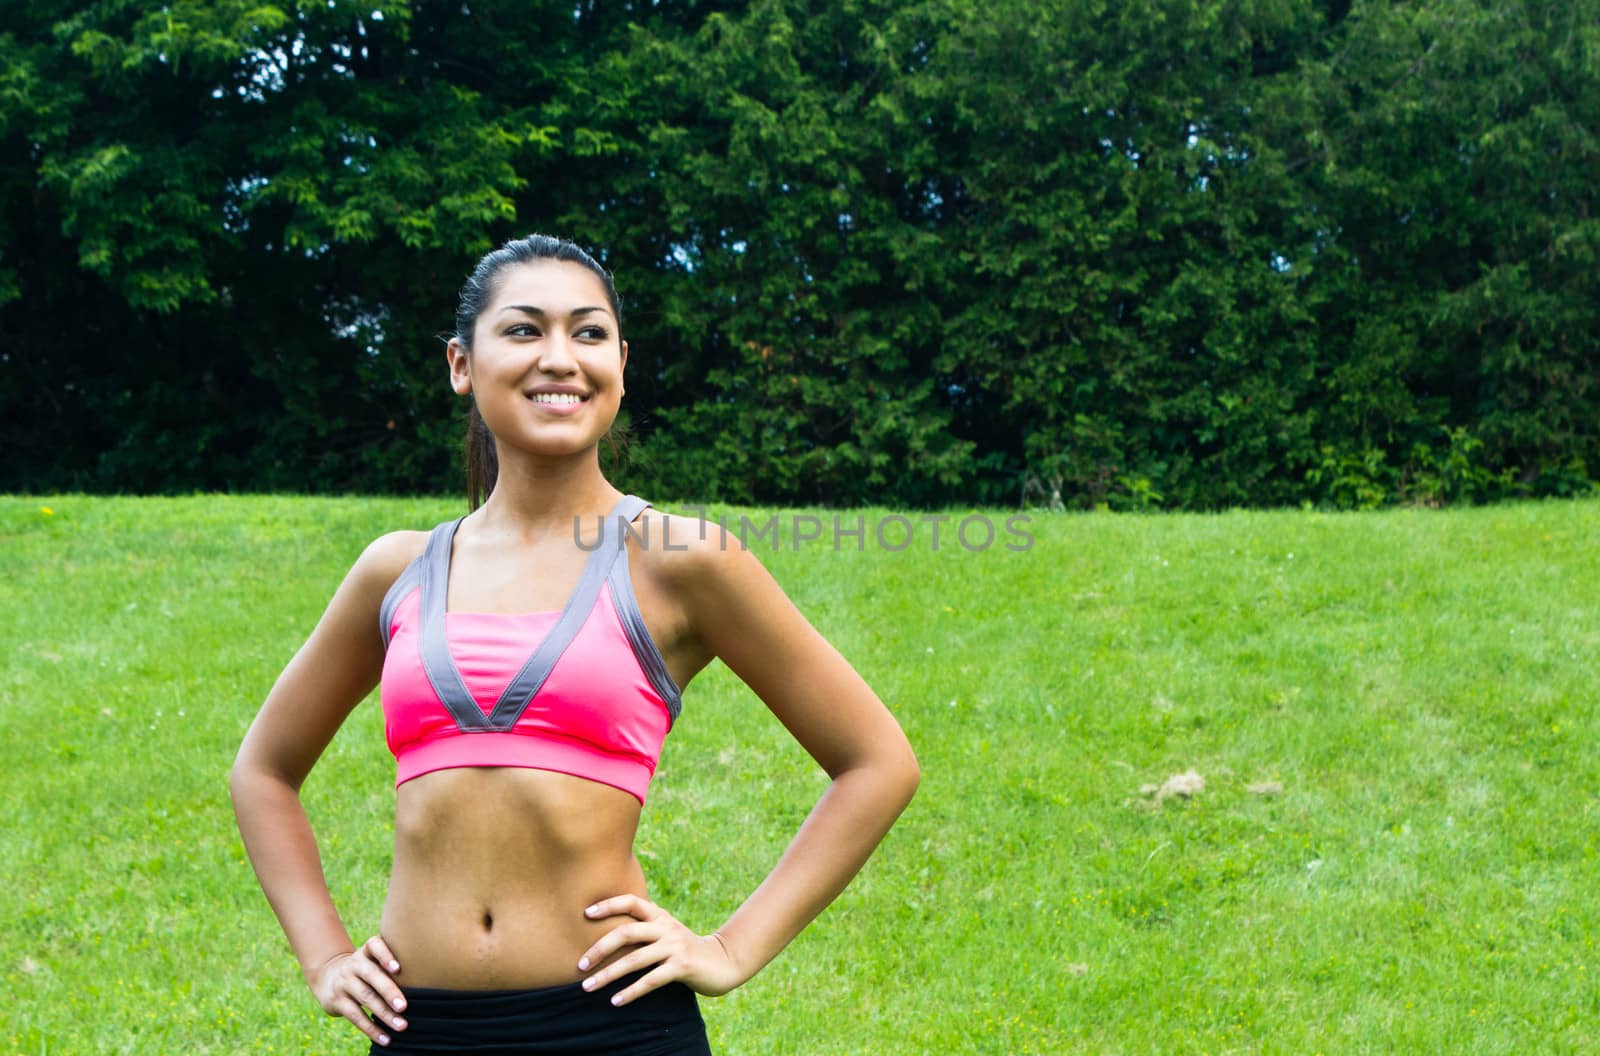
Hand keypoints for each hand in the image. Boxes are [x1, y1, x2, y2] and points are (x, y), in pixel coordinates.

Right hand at [308, 936, 407, 1046]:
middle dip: (389, 992)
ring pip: (365, 997)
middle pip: (372, 975)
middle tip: (404, 1007)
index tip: (398, 969)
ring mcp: (344, 982)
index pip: (375, 946)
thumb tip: (428, 981)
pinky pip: (355, 1016)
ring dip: (385, 1014)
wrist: (328, 977)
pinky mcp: (337, 1000)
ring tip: (402, 1026)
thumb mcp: (373, 959)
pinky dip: (371, 1029)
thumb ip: (394, 964)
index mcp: (367, 951)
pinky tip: (386, 1038)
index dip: (385, 955)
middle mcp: (354, 964)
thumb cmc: (366, 969)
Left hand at [577, 894, 745, 1005]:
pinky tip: (615, 1001)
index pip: (631, 902)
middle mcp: (666, 927)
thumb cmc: (684, 949)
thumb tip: (607, 934)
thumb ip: (644, 929)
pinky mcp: (682, 966)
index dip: (608, 905)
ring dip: (608, 975)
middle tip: (580, 965)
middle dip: (599, 949)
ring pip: (634, 960)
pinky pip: (650, 980)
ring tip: (588, 987)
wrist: (722, 962)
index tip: (585, 913)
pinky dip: (630, 992)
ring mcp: (674, 946)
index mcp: (660, 916)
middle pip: (626, 932)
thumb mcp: (666, 933)